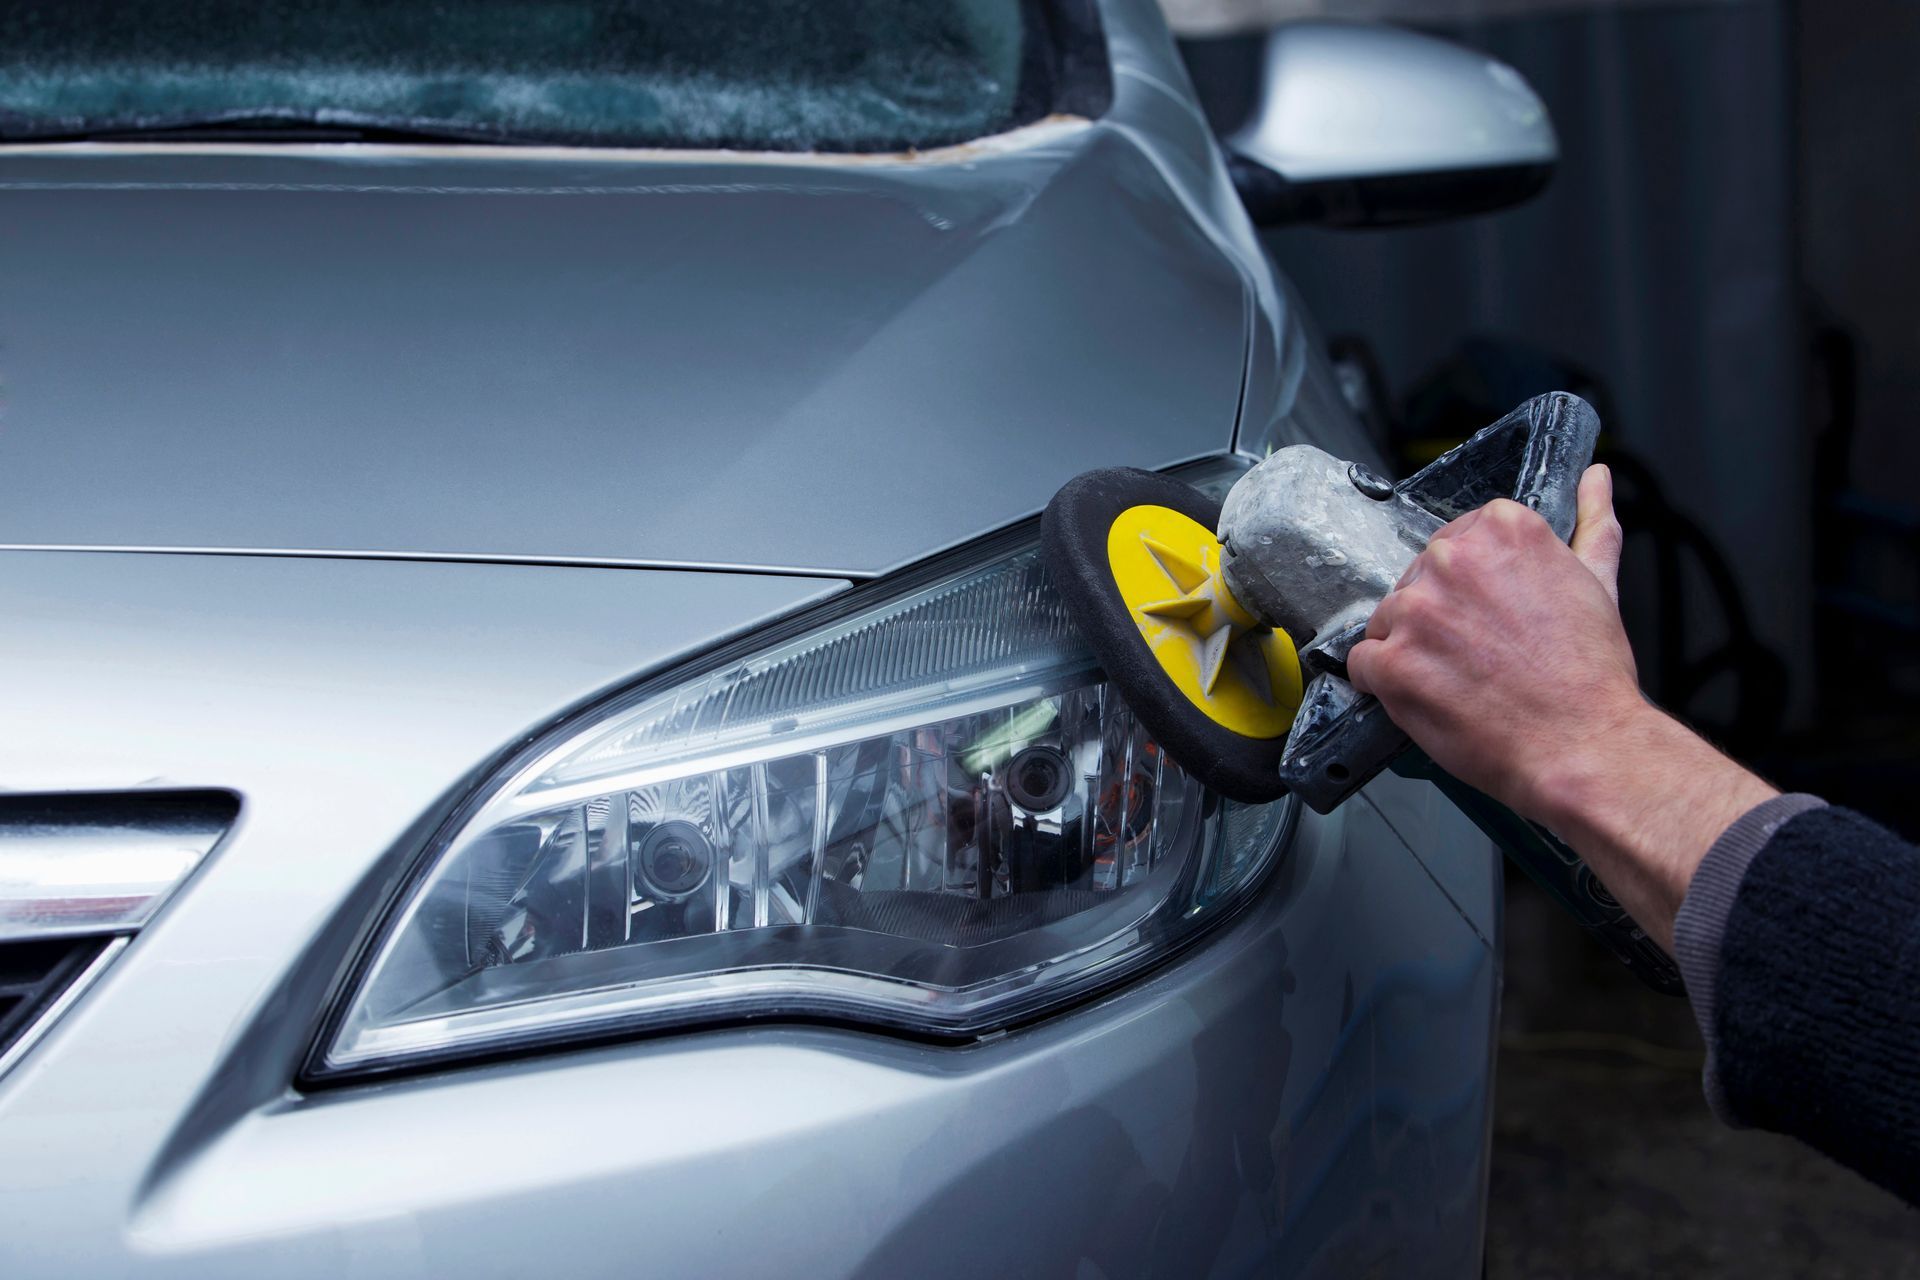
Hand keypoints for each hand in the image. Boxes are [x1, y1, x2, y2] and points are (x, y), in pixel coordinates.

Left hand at [1346, 465, 1777, 948]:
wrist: (1584, 745)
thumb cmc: (1590, 675)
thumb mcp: (1599, 581)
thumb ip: (1591, 521)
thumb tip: (1594, 479)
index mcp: (1501, 530)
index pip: (1454, 544)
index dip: (1469, 590)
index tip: (1488, 616)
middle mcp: (1452, 561)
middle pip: (1417, 583)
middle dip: (1440, 619)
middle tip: (1481, 656)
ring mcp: (1418, 611)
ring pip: (1388, 623)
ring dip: (1412, 652)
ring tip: (1461, 681)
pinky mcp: (1393, 662)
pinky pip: (1363, 664)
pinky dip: (1384, 685)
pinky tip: (1427, 697)